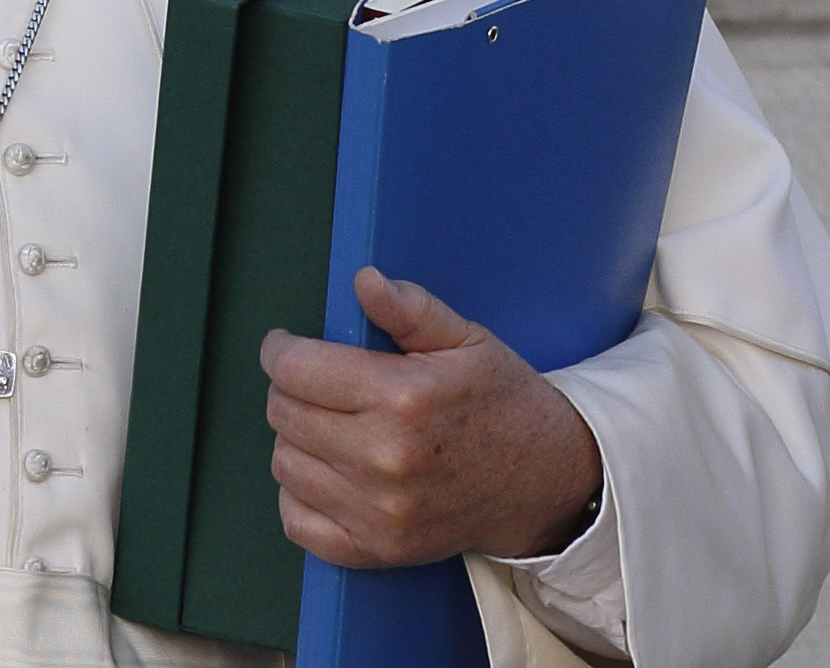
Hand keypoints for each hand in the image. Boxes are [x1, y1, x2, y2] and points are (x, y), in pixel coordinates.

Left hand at [258, 268, 601, 566]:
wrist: (548, 484)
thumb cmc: (503, 403)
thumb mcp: (467, 341)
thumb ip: (410, 309)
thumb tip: (363, 280)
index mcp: (403, 397)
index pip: (296, 369)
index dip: (281, 349)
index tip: (287, 345)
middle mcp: (385, 458)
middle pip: (283, 413)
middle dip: (289, 388)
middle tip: (316, 382)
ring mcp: (381, 511)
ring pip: (284, 463)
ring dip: (296, 438)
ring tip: (329, 424)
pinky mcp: (380, 549)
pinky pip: (298, 522)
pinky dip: (299, 495)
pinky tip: (327, 471)